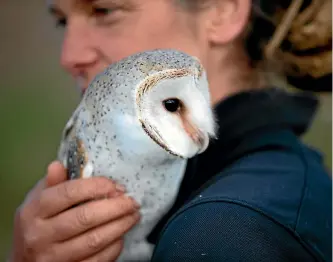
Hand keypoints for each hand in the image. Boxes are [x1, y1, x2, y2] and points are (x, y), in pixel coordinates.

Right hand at [8, 161, 139, 261]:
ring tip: (133, 216)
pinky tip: (121, 236)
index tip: (116, 186)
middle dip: (115, 207)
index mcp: (34, 210)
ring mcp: (53, 257)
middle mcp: (40, 234)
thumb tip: (58, 165)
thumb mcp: (38, 199)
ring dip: (120, 226)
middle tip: (132, 202)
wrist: (23, 260)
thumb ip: (51, 183)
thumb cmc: (36, 222)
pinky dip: (113, 247)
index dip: (97, 187)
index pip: (69, 193)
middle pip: (85, 217)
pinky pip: (97, 260)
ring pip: (94, 240)